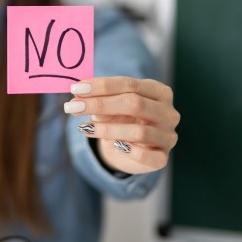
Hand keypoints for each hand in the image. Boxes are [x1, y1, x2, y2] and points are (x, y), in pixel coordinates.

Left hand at [64, 77, 179, 174]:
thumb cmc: (121, 120)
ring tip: (86, 128)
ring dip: (107, 129)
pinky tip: (111, 145)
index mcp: (158, 91)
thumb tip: (77, 95)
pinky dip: (126, 150)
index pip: (130, 84)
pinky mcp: (162, 158)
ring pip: (139, 132)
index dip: (101, 86)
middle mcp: (168, 112)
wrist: (130, 149)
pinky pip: (145, 156)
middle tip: (73, 107)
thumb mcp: (110, 106)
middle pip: (135, 104)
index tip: (76, 89)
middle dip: (100, 104)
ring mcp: (168, 136)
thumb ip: (97, 99)